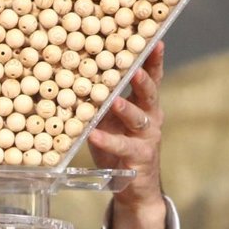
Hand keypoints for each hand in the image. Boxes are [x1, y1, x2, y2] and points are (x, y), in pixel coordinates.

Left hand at [87, 41, 167, 228]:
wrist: (135, 188)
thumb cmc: (120, 147)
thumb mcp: (110, 120)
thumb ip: (101, 101)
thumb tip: (74, 75)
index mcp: (145, 104)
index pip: (152, 76)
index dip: (153, 59)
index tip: (154, 40)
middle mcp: (151, 117)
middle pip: (150, 92)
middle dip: (143, 78)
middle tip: (133, 67)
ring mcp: (147, 138)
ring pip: (139, 119)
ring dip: (125, 109)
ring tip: (113, 102)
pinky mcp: (140, 157)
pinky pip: (123, 146)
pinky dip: (107, 140)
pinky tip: (94, 135)